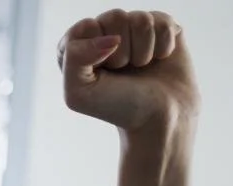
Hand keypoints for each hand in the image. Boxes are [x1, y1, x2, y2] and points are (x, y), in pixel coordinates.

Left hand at [58, 10, 199, 134]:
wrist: (159, 118)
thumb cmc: (115, 107)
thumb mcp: (78, 93)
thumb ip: (74, 58)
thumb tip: (110, 37)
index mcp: (79, 46)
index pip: (84, 27)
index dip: (94, 50)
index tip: (101, 71)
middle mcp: (106, 33)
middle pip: (114, 16)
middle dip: (120, 51)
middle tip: (122, 70)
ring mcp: (134, 29)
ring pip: (140, 19)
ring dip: (142, 51)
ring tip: (140, 67)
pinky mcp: (162, 27)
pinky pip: (163, 22)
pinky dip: (163, 46)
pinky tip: (159, 60)